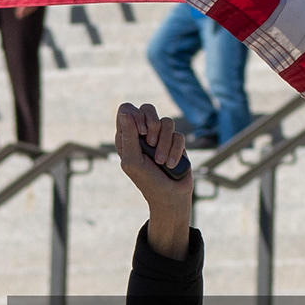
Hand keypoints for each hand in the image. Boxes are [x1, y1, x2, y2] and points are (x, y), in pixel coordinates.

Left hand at [114, 99, 191, 258]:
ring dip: (165, 143)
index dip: (135, 115)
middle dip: (152, 123)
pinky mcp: (176, 143)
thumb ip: (128, 136)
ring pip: (166, 122)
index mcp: (127, 137)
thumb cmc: (147, 181)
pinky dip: (175, 151)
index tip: (141, 132)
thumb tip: (126, 113)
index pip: (126, 111)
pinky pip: (179, 135)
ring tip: (161, 162)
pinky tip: (171, 165)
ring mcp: (161, 137)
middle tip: (151, 142)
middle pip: (147, 109)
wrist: (169, 196)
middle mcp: (143, 134)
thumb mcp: (132, 161)